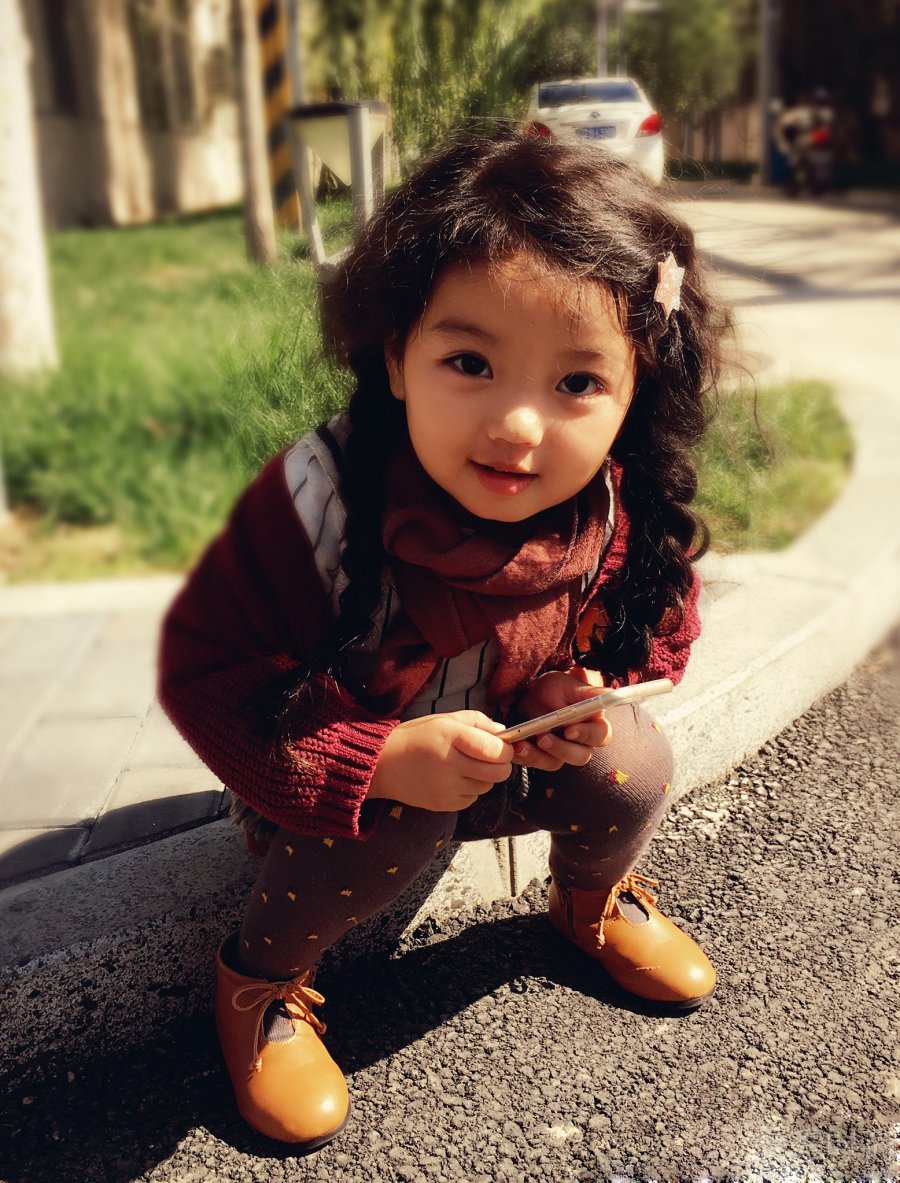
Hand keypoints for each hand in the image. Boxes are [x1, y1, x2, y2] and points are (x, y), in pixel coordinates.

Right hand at [367, 710, 514, 812]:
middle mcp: (450, 764)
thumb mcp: (443, 719)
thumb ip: (476, 722)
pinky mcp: (443, 804)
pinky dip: (470, 789)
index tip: (503, 746)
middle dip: (501, 765)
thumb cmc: (415, 737)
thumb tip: (502, 731)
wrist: (383, 765)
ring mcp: (447, 787)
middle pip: (498, 772)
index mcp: (451, 737)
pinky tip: (454, 779)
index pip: (495, 749)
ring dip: (484, 777)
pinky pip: (472, 798)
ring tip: (466, 767)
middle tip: (491, 758)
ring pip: (487, 786)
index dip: (506, 749)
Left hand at [511, 666, 610, 771]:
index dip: (587, 735)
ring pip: (556, 763)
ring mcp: (560, 752)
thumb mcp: (568, 685)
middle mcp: (580, 742)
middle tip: (543, 738)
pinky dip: (525, 756)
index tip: (569, 730)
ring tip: (523, 745)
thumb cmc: (554, 689)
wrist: (527, 694)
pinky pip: (536, 763)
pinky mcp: (542, 757)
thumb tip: (612, 694)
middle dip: (562, 749)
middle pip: (581, 756)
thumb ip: (589, 693)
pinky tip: (516, 747)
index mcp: (593, 724)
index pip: (600, 735)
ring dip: (539, 755)